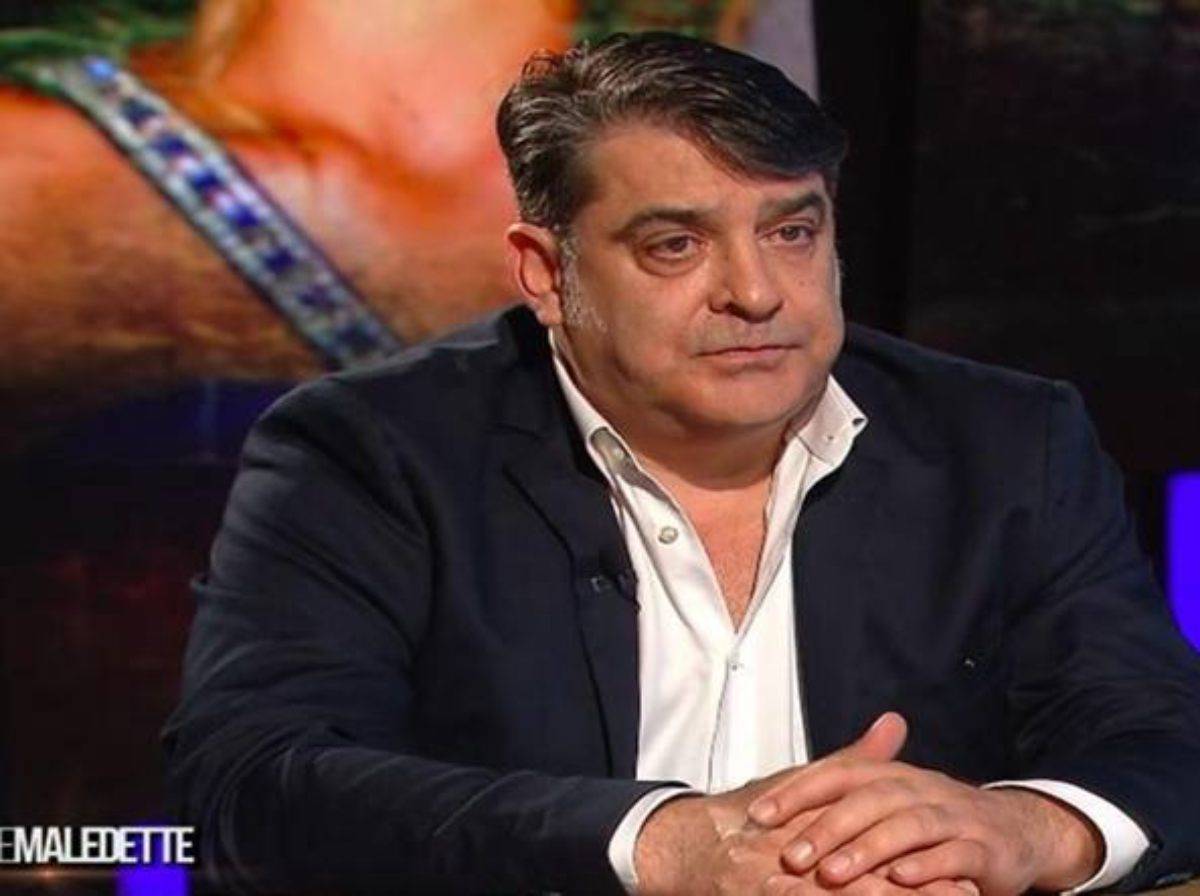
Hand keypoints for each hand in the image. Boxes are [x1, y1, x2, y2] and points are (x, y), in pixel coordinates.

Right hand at [634, 710, 908, 894]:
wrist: (685, 845)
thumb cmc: (749, 817)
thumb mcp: (800, 786)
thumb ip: (852, 764)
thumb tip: (894, 724)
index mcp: (814, 822)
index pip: (875, 842)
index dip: (918, 862)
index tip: (963, 870)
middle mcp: (798, 858)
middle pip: (861, 879)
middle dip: (910, 894)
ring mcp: (776, 885)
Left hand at [744, 713, 1102, 895]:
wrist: (1017, 830)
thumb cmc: (936, 819)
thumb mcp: (891, 799)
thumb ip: (843, 797)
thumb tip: (777, 796)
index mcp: (891, 774)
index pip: (838, 772)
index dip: (797, 790)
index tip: (758, 814)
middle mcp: (920, 788)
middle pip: (868, 799)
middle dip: (827, 826)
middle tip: (790, 855)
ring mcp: (954, 816)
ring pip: (908, 826)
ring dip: (868, 848)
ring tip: (833, 873)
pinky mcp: (984, 849)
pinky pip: (954, 855)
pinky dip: (927, 866)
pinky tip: (900, 878)